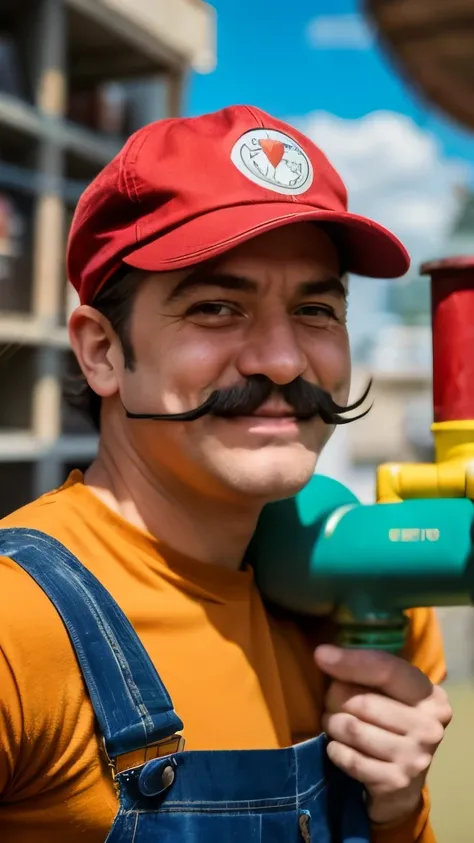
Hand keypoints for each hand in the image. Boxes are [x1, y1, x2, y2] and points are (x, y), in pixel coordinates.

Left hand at [314, 645, 451, 825]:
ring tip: (333, 722)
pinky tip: (338, 746)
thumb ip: (367, 671)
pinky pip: (349, 758)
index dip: (352, 662)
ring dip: (332, 723)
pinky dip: (335, 749)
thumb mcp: (390, 693)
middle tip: (331, 702)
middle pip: (363, 702)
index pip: (388, 670)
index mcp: (431, 697)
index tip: (321, 655)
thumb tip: (324, 654)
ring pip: (353, 729)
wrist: (402, 781)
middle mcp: (429, 727)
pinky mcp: (395, 782)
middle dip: (335, 699)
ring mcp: (415, 758)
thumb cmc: (390, 722)